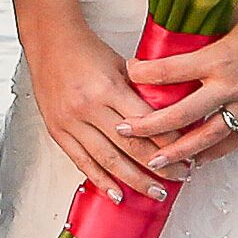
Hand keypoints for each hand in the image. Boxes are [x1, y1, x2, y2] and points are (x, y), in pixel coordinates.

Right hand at [26, 19, 174, 202]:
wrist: (49, 43)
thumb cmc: (87, 51)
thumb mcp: (122, 65)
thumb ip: (141, 92)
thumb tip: (170, 116)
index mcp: (108, 88)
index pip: (147, 123)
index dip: (169, 142)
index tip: (187, 153)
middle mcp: (89, 107)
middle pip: (130, 146)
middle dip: (159, 166)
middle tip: (180, 177)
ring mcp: (71, 122)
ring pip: (108, 160)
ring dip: (134, 180)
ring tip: (155, 193)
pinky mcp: (58, 132)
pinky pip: (82, 162)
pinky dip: (101, 180)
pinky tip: (117, 194)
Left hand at [129, 0, 237, 176]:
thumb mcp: (231, 18)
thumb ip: (206, 33)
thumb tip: (179, 37)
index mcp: (219, 57)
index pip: (168, 71)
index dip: (142, 74)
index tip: (128, 72)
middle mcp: (230, 85)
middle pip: (180, 115)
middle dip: (148, 125)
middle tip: (123, 131)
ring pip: (206, 137)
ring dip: (178, 152)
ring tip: (155, 161)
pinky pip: (236, 139)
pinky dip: (215, 152)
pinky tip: (199, 161)